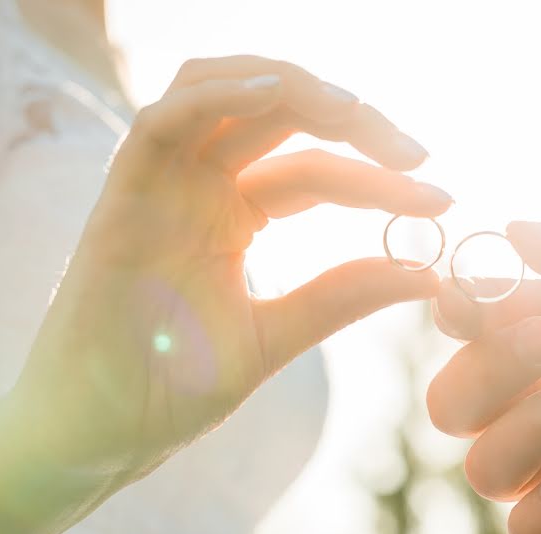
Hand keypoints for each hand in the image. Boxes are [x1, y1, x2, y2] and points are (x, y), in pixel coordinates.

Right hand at [12, 56, 451, 480]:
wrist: (99, 439)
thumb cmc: (174, 390)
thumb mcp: (277, 334)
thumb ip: (342, 295)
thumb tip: (428, 272)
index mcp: (233, 216)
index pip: (316, 171)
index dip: (380, 181)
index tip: (441, 201)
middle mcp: (198, 188)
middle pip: (278, 114)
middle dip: (352, 120)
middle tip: (415, 154)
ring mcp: (159, 188)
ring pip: (219, 92)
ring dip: (290, 87)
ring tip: (357, 113)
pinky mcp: (120, 199)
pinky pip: (162, 123)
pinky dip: (215, 97)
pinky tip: (278, 97)